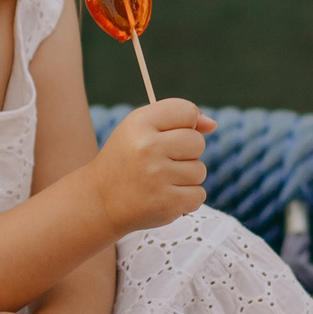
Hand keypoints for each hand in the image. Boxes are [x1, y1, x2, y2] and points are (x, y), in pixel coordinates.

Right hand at [86, 98, 212, 233]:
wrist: (100, 202)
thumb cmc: (126, 160)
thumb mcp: (140, 130)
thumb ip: (176, 120)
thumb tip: (212, 124)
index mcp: (139, 124)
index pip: (186, 111)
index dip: (188, 123)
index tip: (174, 135)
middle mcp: (148, 148)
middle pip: (198, 142)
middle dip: (187, 153)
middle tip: (162, 162)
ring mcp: (158, 177)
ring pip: (200, 171)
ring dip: (186, 178)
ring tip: (160, 181)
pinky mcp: (167, 203)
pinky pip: (199, 195)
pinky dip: (187, 198)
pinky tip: (164, 197)